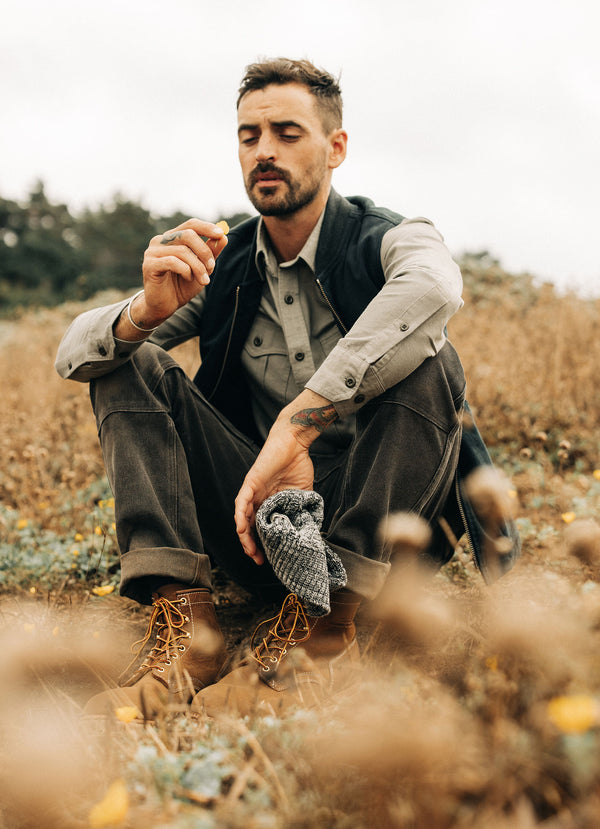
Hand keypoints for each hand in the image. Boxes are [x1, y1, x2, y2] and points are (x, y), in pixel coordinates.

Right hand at [141, 218, 227, 323]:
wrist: (165, 306)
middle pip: (188, 234)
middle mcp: (160, 241)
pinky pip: (172, 262)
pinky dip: (185, 270)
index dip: (206, 228)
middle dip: (204, 251)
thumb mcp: (202, 268)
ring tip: (203, 280)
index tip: (221, 234)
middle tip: (212, 266)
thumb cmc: (182, 285)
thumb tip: (223, 237)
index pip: (190, 225)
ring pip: (182, 251)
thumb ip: (211, 253)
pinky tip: (187, 278)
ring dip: (197, 267)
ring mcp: (153, 252)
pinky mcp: (149, 265)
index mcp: (173, 238)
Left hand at [234, 389, 337, 563]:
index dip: (264, 544)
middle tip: (258, 560)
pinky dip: (240, 516)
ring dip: (244, 536)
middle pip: (250, 527)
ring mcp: (253, 492)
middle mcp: (258, 500)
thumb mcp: (303, 494)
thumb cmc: (298, 464)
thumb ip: (302, 509)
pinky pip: (241, 502)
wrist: (295, 443)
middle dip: (252, 545)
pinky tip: (241, 529)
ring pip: (243, 518)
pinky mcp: (250, 483)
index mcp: (270, 503)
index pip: (263, 528)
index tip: (269, 559)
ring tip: (249, 550)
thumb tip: (311, 528)